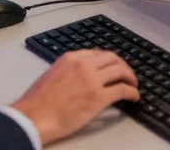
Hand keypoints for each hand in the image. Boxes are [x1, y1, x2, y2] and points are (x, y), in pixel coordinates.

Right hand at [12, 50, 138, 145]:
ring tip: (133, 85)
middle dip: (123, 65)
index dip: (108, 60)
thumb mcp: (52, 75)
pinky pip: (122, 90)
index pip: (97, 53)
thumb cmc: (38, 101)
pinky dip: (132, 92)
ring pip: (121, 71)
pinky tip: (134, 97)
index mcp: (71, 58)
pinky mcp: (99, 97)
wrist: (35, 116)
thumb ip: (68, 71)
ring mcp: (92, 80)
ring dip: (130, 77)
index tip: (112, 67)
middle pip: (112, 58)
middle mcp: (84, 64)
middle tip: (127, 74)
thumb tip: (79, 76)